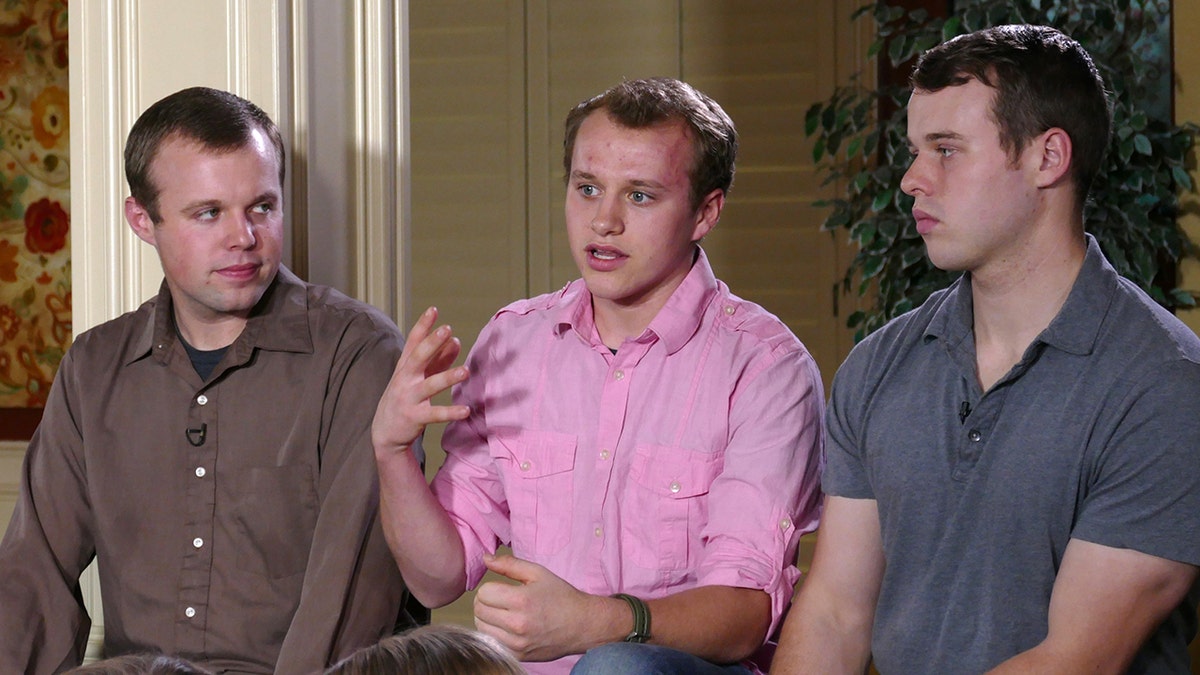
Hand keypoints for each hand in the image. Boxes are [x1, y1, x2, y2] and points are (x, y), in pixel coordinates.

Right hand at [372, 306, 470, 455]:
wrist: (385, 431)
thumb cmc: (406, 396)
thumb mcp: (419, 376)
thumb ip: (438, 359)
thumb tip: (456, 340)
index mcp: (405, 366)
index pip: (413, 342)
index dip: (423, 326)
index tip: (434, 309)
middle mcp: (405, 379)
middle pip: (418, 358)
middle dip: (431, 343)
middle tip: (447, 330)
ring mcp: (408, 398)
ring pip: (429, 386)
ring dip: (448, 377)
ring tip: (466, 371)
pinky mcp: (415, 418)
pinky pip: (434, 414)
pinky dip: (450, 412)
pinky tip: (466, 410)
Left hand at [474, 554, 622, 661]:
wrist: (582, 625)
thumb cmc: (561, 596)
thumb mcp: (538, 573)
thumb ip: (509, 564)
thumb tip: (485, 558)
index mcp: (521, 600)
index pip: (484, 593)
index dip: (491, 588)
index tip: (502, 589)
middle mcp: (517, 624)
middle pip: (479, 610)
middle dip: (487, 602)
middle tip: (501, 600)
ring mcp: (517, 643)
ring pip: (481, 627)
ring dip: (487, 618)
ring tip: (503, 613)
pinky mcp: (517, 655)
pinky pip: (490, 642)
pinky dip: (494, 633)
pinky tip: (507, 627)